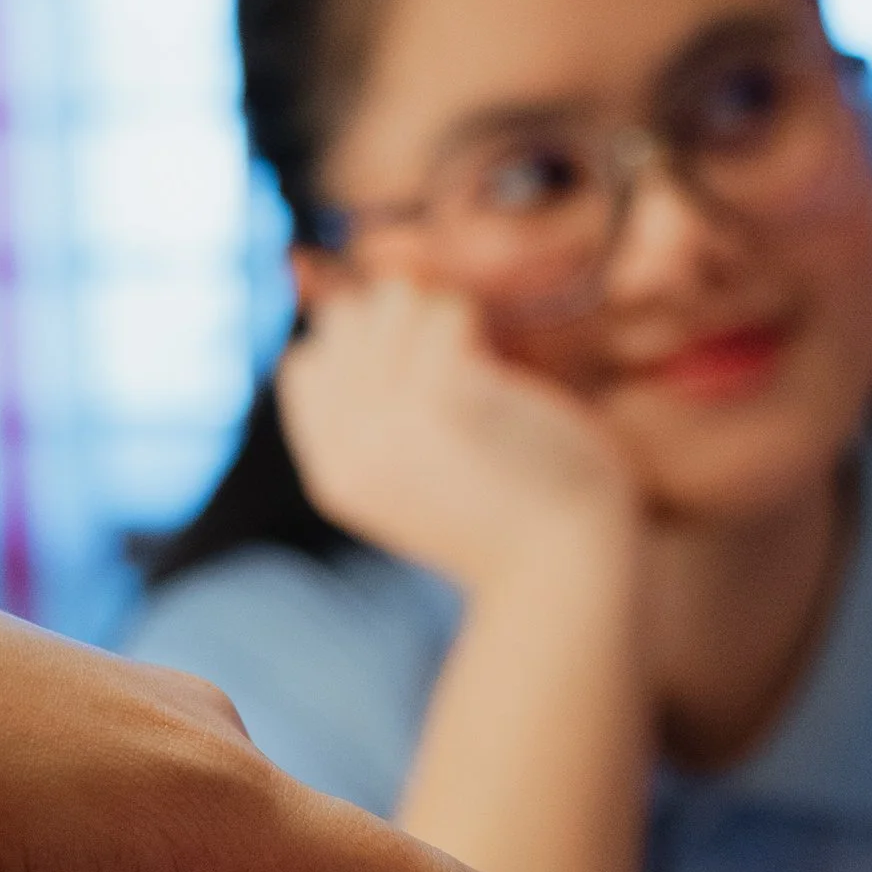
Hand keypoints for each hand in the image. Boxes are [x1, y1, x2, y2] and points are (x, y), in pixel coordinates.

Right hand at [278, 276, 634, 594]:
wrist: (565, 571)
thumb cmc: (513, 518)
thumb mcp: (418, 482)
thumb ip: (378, 424)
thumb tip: (357, 319)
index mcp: (333, 474)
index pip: (306, 364)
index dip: (363, 353)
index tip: (422, 380)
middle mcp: (345, 449)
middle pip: (345, 318)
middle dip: (402, 323)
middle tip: (462, 372)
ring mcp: (385, 425)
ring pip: (393, 300)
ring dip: (445, 318)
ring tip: (483, 374)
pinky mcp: (438, 403)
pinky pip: (449, 313)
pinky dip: (485, 331)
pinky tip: (505, 378)